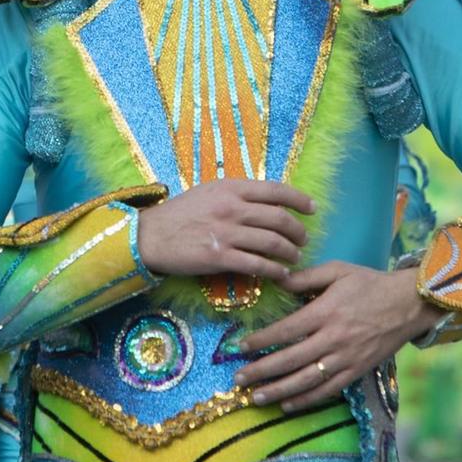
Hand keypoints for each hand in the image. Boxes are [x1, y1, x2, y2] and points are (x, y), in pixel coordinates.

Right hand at [137, 179, 312, 280]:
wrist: (150, 236)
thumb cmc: (179, 214)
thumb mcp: (208, 193)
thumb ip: (236, 195)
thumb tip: (266, 203)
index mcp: (231, 188)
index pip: (275, 190)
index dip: (299, 199)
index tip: (312, 208)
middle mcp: (231, 207)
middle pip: (279, 218)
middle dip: (298, 231)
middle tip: (304, 240)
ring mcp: (226, 232)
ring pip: (272, 242)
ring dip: (290, 252)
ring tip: (295, 258)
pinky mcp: (220, 257)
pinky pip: (257, 264)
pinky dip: (274, 270)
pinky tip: (281, 274)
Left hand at [233, 262, 442, 410]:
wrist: (409, 304)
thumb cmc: (370, 283)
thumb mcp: (338, 271)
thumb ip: (307, 277)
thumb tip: (278, 280)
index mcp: (326, 312)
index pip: (286, 330)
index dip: (261, 341)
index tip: (240, 347)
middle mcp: (333, 339)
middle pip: (290, 360)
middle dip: (262, 371)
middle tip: (239, 379)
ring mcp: (346, 358)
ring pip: (307, 380)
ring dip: (279, 392)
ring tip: (256, 398)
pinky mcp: (357, 371)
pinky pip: (328, 390)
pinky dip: (307, 400)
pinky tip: (288, 405)